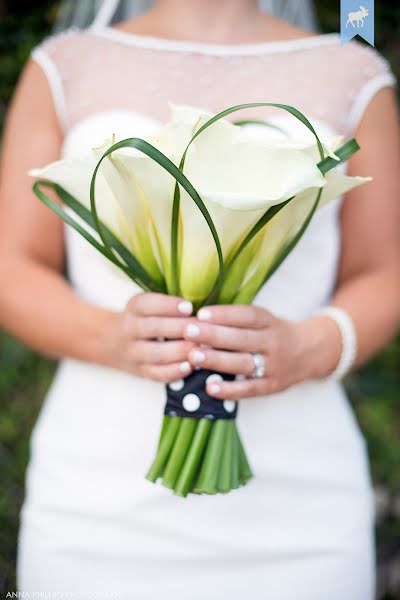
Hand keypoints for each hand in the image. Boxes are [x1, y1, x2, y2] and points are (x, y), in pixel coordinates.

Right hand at [104, 293, 195, 382]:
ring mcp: (134, 353)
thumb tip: (201, 311)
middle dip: (181, 328)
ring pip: (157, 354)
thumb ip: (168, 305)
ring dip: (181, 351)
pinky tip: (190, 366)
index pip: (148, 304)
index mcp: (134, 308)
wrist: (111, 341)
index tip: (189, 307)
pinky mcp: (140, 371)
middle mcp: (130, 329)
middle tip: (204, 328)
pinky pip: (157, 374)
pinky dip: (174, 371)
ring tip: (202, 348)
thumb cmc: (142, 319)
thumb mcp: (146, 305)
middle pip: (154, 329)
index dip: (169, 306)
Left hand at [184, 305, 341, 399]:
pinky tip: (210, 387)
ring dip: (217, 360)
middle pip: (242, 339)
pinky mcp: (272, 386)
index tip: (201, 313)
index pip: (247, 316)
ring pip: (243, 363)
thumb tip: (200, 317)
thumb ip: (237, 319)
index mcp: (270, 322)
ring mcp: (274, 366)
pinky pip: (249, 389)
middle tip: (188, 331)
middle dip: (214, 335)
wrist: (310, 352)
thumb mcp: (264, 319)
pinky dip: (230, 390)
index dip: (224, 314)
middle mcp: (273, 343)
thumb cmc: (274, 332)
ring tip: (192, 356)